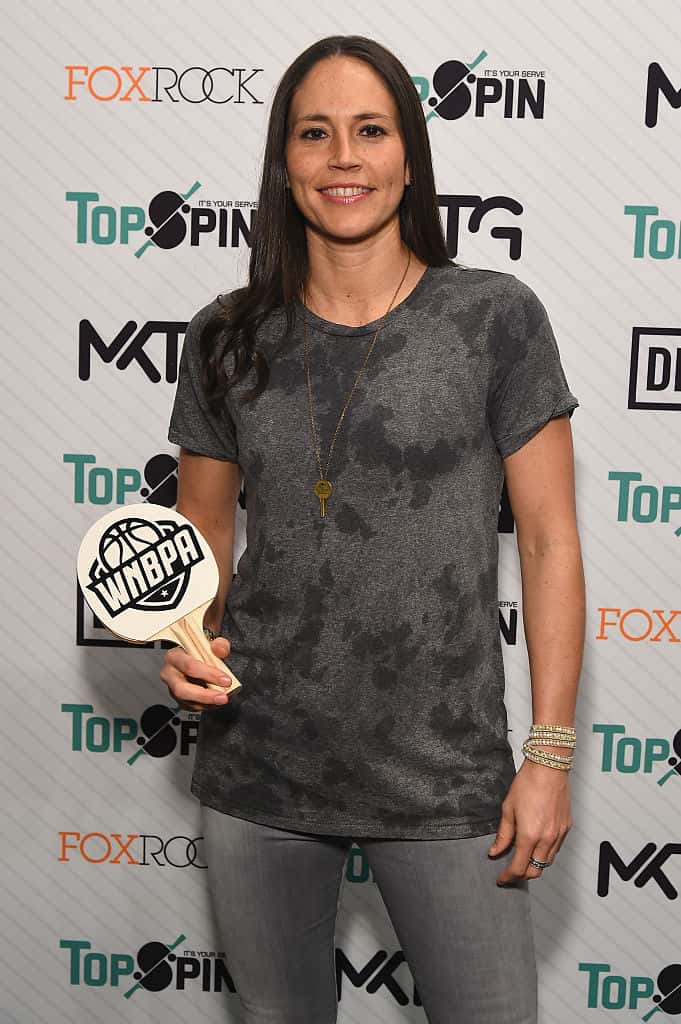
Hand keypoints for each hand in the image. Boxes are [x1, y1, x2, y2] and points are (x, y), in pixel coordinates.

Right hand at [160, 636, 233, 711]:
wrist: (197, 657)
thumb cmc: (200, 650)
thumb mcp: (212, 643)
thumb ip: (219, 644)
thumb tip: (220, 650)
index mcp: (174, 656)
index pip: (189, 666)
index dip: (209, 674)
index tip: (226, 680)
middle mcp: (170, 673)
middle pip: (182, 689)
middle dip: (205, 695)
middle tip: (223, 697)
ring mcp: (173, 688)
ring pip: (186, 701)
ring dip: (207, 703)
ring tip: (222, 699)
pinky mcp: (179, 699)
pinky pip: (191, 706)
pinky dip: (206, 706)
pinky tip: (216, 701)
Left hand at [488, 759, 572, 884]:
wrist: (548, 768)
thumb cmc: (528, 783)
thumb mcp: (508, 809)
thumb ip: (503, 834)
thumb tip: (495, 851)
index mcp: (530, 835)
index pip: (519, 867)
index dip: (508, 876)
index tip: (501, 878)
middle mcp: (547, 839)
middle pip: (535, 870)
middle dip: (522, 875)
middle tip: (510, 871)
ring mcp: (559, 834)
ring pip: (547, 862)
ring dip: (535, 864)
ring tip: (522, 857)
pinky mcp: (566, 828)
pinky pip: (556, 849)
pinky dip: (545, 853)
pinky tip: (536, 844)